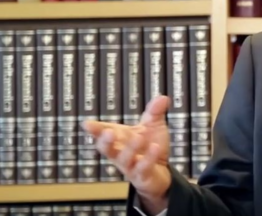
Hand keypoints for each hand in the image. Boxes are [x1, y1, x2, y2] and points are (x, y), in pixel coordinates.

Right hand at [82, 95, 172, 213]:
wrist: (161, 171)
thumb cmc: (151, 146)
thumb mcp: (154, 126)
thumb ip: (155, 112)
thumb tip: (162, 97)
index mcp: (120, 139)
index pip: (104, 133)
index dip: (95, 129)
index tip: (87, 124)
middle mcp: (121, 153)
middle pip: (108, 149)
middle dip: (106, 141)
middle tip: (108, 132)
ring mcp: (130, 166)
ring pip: (125, 159)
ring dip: (130, 149)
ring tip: (138, 138)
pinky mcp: (142, 176)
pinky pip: (143, 168)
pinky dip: (148, 158)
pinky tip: (155, 148)